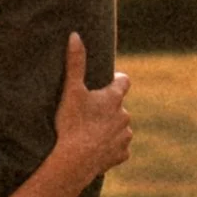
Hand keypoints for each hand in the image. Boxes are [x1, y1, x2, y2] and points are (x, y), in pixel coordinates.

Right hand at [54, 31, 131, 180]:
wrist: (74, 161)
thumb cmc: (72, 123)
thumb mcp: (71, 91)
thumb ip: (75, 62)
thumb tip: (75, 35)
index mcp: (114, 98)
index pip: (124, 81)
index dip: (116, 80)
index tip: (104, 84)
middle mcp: (125, 115)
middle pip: (119, 107)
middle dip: (108, 109)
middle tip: (88, 113)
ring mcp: (124, 136)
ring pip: (120, 128)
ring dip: (109, 129)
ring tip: (90, 133)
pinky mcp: (122, 155)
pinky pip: (118, 149)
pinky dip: (109, 148)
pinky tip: (95, 150)